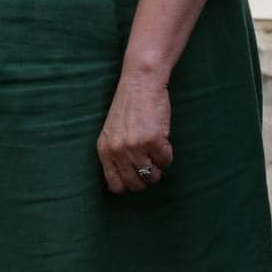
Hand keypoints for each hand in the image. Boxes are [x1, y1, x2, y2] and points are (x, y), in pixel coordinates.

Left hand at [97, 72, 172, 193]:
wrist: (140, 85)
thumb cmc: (128, 109)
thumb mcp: (112, 134)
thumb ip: (114, 156)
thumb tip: (121, 186)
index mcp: (104, 151)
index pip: (115, 185)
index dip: (129, 185)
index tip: (137, 177)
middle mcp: (117, 151)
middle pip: (136, 184)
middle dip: (146, 178)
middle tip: (150, 162)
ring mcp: (135, 147)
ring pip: (153, 176)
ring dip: (158, 166)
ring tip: (154, 148)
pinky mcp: (153, 141)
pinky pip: (166, 161)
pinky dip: (167, 154)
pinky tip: (162, 139)